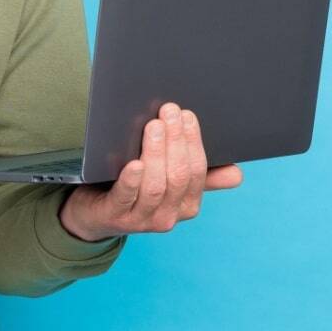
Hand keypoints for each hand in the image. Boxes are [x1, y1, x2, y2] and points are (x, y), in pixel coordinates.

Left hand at [60, 102, 242, 240]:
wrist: (94, 214)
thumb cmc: (135, 190)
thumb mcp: (169, 184)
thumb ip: (200, 177)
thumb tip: (236, 174)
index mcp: (187, 205)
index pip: (197, 171)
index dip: (192, 142)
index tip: (187, 115)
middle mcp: (169, 216)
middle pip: (178, 176)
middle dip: (176, 141)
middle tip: (169, 111)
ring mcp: (142, 220)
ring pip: (155, 186)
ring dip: (156, 153)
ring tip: (154, 125)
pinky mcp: (115, 217)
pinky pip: (127, 198)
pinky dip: (132, 180)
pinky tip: (134, 163)